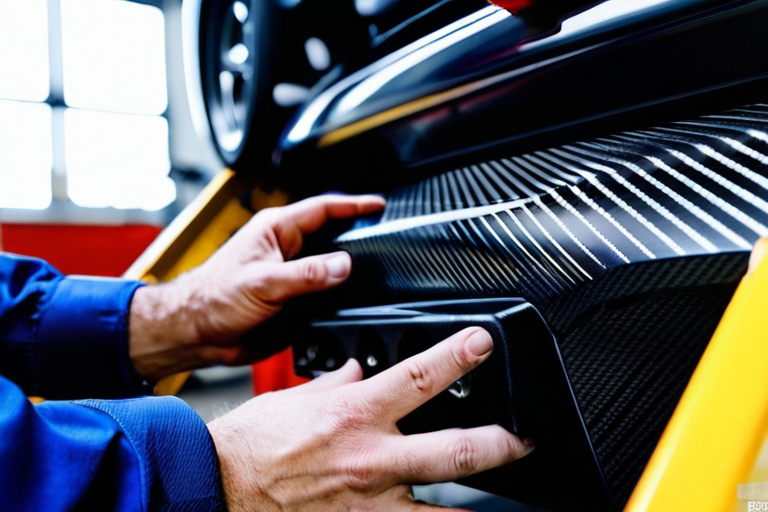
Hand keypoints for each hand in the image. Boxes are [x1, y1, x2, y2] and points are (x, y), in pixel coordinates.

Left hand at [128, 194, 384, 382]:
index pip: (323, 209)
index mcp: (276, 230)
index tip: (379, 204)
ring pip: (329, 267)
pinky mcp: (291, 299)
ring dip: (347, 273)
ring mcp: (289, 274)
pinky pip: (322, 294)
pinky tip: (350, 302)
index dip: (354, 205)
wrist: (195, 333)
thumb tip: (343, 265)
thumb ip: (306, 274)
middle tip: (385, 239)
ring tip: (376, 272)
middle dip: (357, 237)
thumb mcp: (263, 282)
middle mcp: (285, 248)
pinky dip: (337, 298)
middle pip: (332, 236)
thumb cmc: (211, 298)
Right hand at [207, 327, 533, 511]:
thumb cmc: (250, 443)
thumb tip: (361, 368)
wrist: (215, 487)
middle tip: (525, 438)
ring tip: (503, 498)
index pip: (420, 376)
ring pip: (444, 510)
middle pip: (457, 449)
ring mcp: (369, 503)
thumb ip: (336, 382)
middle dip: (502, 443)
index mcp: (355, 414)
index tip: (483, 343)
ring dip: (476, 507)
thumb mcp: (294, 397)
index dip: (458, 354)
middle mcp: (371, 458)